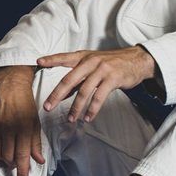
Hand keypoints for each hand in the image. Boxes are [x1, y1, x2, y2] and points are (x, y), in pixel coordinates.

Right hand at [0, 66, 44, 175]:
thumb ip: (36, 143)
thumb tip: (39, 161)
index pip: (22, 156)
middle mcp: (8, 127)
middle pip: (8, 158)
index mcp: (24, 127)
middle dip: (13, 164)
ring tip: (8, 155)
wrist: (10, 85)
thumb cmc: (26, 104)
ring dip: (3, 159)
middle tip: (17, 163)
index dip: (23, 171)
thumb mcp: (35, 122)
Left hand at [39, 46, 154, 122]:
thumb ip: (78, 78)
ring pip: (84, 91)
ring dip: (76, 107)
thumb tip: (61, 94)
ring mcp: (102, 70)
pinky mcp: (113, 79)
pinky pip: (99, 96)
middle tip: (48, 107)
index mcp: (83, 56)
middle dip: (57, 95)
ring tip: (70, 119)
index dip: (51, 59)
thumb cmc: (112, 63)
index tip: (38, 62)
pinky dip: (93, 109)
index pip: (64, 57)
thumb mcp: (93, 65)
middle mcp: (91, 61)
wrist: (137, 60)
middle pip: (70, 79)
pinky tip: (88, 117)